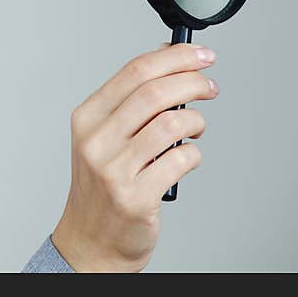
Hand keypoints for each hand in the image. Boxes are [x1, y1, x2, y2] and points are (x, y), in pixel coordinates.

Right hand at [50, 42, 217, 271]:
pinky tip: (186, 159)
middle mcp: (96, 141)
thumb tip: (168, 56)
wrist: (90, 241)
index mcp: (87, 118)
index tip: (200, 55)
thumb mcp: (104, 136)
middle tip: (210, 86)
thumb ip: (132, 100)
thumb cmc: (103, 185)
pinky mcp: (135, 197)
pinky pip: (181, 161)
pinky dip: (193, 155)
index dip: (175, 57)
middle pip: (154, 92)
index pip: (134, 71)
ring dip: (195, 121)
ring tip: (196, 129)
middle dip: (192, 81)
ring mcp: (113, 170)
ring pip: (171, 124)